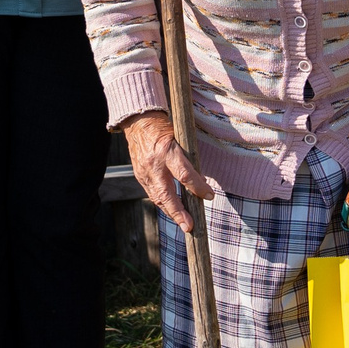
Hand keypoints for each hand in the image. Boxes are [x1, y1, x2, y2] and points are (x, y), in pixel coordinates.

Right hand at [125, 110, 209, 232]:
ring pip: (158, 198)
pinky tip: (172, 209)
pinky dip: (163, 203)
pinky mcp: (140, 176)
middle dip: (178, 213)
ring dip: (171, 212)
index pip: (184, 174)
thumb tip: (201, 182)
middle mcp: (153, 164)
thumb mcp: (181, 138)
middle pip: (166, 194)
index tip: (209, 196)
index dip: (198, 187)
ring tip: (184, 223)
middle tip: (189, 226)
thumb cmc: (163, 128)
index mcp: (166, 150)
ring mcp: (144, 172)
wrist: (139, 121)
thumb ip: (189, 160)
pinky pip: (152, 194)